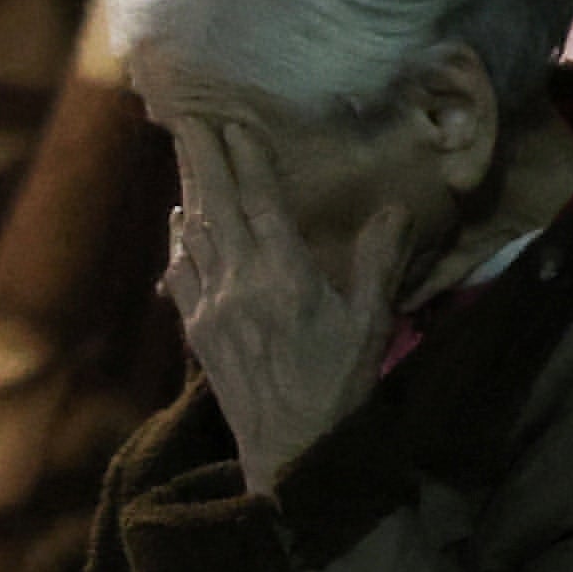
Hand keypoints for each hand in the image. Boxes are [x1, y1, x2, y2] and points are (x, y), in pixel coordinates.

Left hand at [162, 129, 415, 490]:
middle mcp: (241, 286)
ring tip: (181, 152)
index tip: (232, 121)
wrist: (291, 456)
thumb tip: (394, 206)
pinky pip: (180, 273)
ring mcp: (211, 309)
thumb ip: (379, 263)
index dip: (246, 158)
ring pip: (193, 235)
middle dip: (201, 157)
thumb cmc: (339, 389)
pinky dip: (178, 240)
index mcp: (286, 278)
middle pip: (215, 207)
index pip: (260, 203)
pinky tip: (179, 220)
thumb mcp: (370, 325)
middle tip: (186, 115)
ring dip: (187, 189)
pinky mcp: (197, 333)